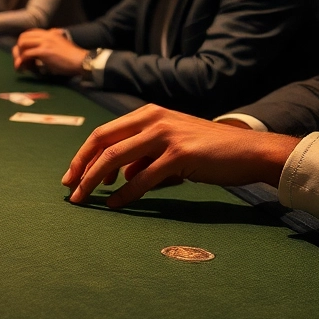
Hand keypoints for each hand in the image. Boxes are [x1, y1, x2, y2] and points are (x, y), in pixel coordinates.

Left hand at [13, 28, 86, 75]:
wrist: (80, 61)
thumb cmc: (70, 57)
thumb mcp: (57, 46)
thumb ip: (47, 45)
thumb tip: (35, 54)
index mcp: (48, 33)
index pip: (28, 34)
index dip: (23, 44)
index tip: (24, 55)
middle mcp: (45, 35)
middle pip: (22, 38)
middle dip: (18, 50)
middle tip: (21, 62)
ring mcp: (44, 42)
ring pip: (22, 44)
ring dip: (19, 56)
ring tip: (22, 66)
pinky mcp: (44, 51)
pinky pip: (26, 54)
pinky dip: (22, 62)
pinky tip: (24, 69)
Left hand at [62, 104, 299, 207]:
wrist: (250, 151)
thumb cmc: (209, 151)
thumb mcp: (170, 145)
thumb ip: (143, 155)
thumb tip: (118, 175)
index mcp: (149, 114)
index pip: (104, 132)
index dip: (82, 154)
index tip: (70, 175)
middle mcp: (154, 119)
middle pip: (102, 142)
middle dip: (80, 167)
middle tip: (69, 189)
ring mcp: (166, 135)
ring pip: (116, 159)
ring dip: (94, 181)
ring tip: (84, 199)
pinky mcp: (180, 155)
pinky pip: (142, 178)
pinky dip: (125, 194)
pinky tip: (115, 204)